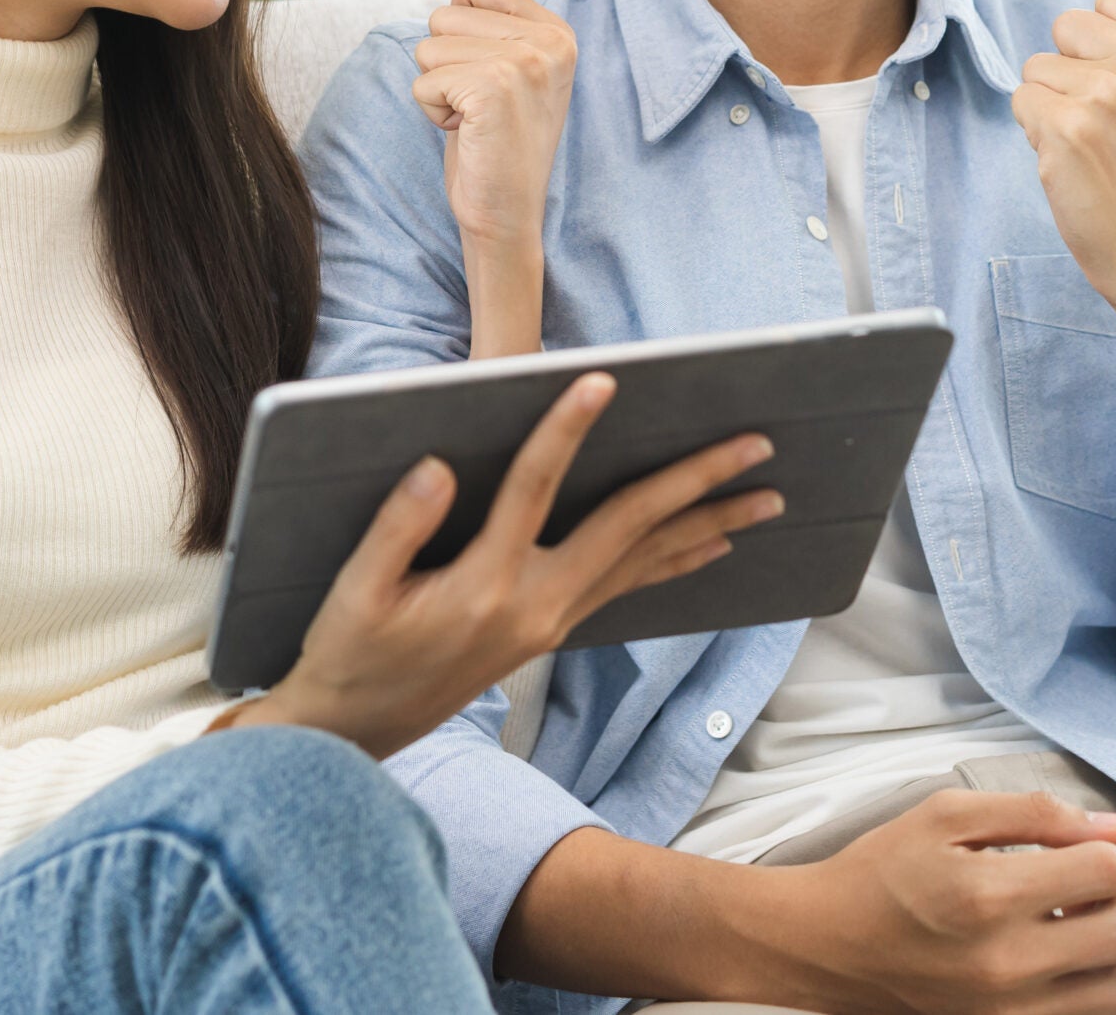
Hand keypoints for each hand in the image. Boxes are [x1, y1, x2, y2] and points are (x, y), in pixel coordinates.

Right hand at [222, 373, 779, 760]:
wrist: (355, 733)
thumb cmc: (347, 654)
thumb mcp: (355, 591)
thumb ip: (398, 527)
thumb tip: (441, 467)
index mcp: (483, 585)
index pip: (535, 490)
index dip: (566, 430)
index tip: (602, 380)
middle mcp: (534, 605)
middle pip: (629, 529)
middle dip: (696, 482)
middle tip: (758, 443)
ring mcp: (551, 622)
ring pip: (643, 560)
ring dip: (708, 523)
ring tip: (768, 496)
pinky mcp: (551, 631)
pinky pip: (630, 587)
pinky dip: (676, 561)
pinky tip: (713, 545)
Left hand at [413, 0, 576, 253]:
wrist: (505, 213)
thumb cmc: (494, 140)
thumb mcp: (494, 61)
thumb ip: (489, 2)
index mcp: (555, 28)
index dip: (461, 32)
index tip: (488, 77)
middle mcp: (550, 41)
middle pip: (444, 13)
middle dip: (445, 64)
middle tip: (479, 107)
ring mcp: (525, 63)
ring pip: (429, 45)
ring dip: (437, 89)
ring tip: (473, 120)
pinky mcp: (493, 89)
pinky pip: (424, 79)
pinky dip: (432, 111)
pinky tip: (466, 134)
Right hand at [741, 790, 1115, 1013]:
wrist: (826, 945)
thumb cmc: (882, 871)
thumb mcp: (945, 816)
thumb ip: (1035, 813)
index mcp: (987, 894)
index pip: (1109, 870)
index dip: (1096, 849)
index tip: (1064, 851)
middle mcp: (1006, 962)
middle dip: (1114, 899)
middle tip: (1073, 890)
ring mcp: (1009, 1010)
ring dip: (1111, 952)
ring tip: (1068, 930)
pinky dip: (1091, 988)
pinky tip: (1055, 962)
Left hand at [1010, 0, 1115, 324]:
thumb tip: (1082, 15)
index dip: (1103, 43)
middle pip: (1067, 25)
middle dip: (1072, 67)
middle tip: (1106, 121)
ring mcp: (1107, 93)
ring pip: (1038, 66)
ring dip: (1053, 104)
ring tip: (1093, 146)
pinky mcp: (1066, 127)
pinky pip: (1021, 100)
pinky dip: (1036, 132)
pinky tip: (1074, 162)